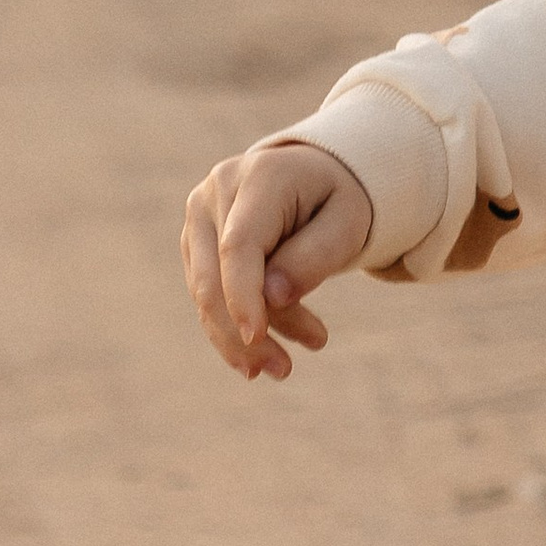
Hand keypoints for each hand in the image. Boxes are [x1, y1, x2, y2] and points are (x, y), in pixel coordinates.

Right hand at [181, 140, 373, 379]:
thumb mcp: (348, 222)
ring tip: (284, 366)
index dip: (243, 295)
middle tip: (284, 371)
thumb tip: (273, 297)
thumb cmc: (337, 200)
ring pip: (207, 291)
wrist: (316, 177)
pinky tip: (260, 352)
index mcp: (262, 174)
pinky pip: (207, 292)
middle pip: (216, 275)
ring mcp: (201, 213)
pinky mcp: (196, 239)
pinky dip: (233, 325)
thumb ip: (314, 255)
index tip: (256, 339)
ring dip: (242, 337)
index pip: (240, 244)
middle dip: (243, 334)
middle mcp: (220, 188)